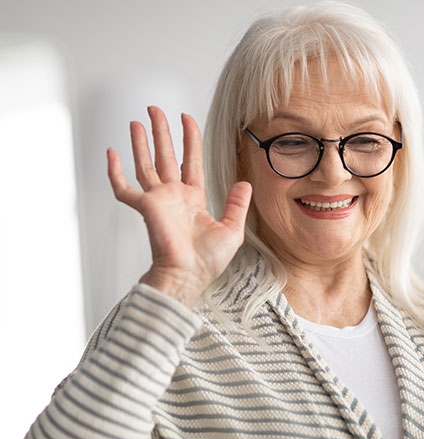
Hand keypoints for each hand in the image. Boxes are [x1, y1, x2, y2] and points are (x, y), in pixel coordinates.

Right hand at [107, 106, 251, 306]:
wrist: (189, 276)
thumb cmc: (208, 261)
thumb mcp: (232, 230)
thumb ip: (237, 205)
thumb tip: (245, 183)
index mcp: (194, 198)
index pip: (191, 161)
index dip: (190, 139)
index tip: (186, 118)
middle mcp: (174, 196)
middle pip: (166, 156)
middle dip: (161, 132)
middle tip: (155, 110)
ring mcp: (158, 200)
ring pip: (146, 164)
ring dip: (141, 142)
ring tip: (137, 120)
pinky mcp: (145, 208)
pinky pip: (124, 188)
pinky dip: (115, 171)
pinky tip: (111, 152)